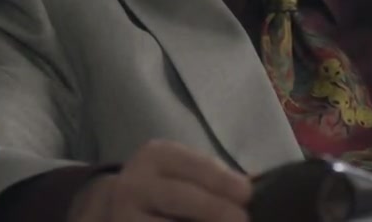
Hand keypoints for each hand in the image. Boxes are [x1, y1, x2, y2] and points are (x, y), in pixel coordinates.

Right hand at [68, 140, 250, 221]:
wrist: (116, 208)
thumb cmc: (167, 189)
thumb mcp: (184, 172)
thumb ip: (214, 179)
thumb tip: (255, 188)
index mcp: (155, 157)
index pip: (191, 165)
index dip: (221, 180)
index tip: (247, 194)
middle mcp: (134, 184)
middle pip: (178, 196)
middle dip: (213, 209)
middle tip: (242, 221)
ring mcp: (124, 216)